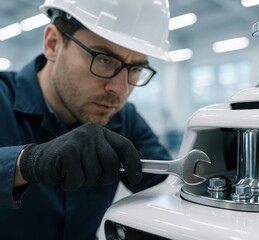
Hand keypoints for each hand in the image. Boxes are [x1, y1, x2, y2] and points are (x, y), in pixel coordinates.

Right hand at [19, 122, 141, 190]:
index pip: (125, 146)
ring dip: (86, 181)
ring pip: (96, 174)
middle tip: (94, 179)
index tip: (137, 177)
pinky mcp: (66, 153)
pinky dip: (72, 184)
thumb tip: (139, 162)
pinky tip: (65, 175)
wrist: (38, 159)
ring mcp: (79, 141)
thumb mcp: (94, 153)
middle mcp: (92, 132)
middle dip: (106, 178)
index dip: (134, 163)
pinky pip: (79, 180)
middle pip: (113, 163)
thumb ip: (113, 155)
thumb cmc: (71, 159)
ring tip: (75, 173)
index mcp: (101, 131)